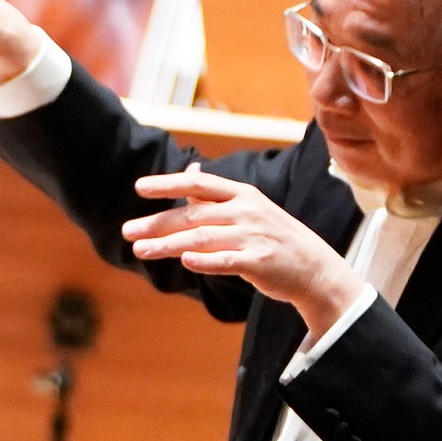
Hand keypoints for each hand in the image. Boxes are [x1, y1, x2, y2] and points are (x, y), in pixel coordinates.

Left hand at [126, 169, 366, 337]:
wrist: (314, 268)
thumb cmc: (274, 238)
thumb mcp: (249, 208)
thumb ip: (215, 195)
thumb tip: (188, 172)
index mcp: (242, 194)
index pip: (200, 184)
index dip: (169, 183)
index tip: (139, 187)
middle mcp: (246, 211)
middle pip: (193, 214)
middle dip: (157, 222)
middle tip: (127, 231)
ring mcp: (253, 236)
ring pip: (201, 238)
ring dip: (168, 245)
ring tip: (140, 250)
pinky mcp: (258, 262)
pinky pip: (226, 261)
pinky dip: (205, 261)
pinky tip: (184, 261)